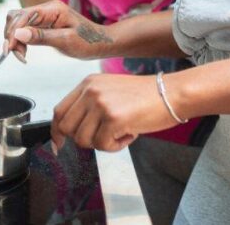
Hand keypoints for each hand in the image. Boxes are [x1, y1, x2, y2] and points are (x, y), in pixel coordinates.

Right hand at [3, 0, 113, 61]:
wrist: (101, 43)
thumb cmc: (88, 41)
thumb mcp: (65, 41)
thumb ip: (41, 37)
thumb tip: (18, 34)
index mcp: (53, 9)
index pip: (23, 16)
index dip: (13, 32)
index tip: (9, 50)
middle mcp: (47, 9)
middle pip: (16, 18)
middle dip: (12, 36)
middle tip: (17, 55)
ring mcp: (45, 15)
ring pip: (18, 23)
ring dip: (14, 39)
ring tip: (22, 56)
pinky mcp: (44, 23)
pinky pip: (25, 29)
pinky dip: (21, 40)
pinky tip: (24, 52)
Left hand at [51, 73, 177, 151]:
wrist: (172, 93)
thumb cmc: (147, 95)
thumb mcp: (111, 91)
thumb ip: (89, 105)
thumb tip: (70, 132)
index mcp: (89, 83)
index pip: (59, 111)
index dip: (57, 132)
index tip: (59, 144)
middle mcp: (91, 91)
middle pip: (67, 128)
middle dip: (84, 139)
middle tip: (104, 136)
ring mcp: (101, 104)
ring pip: (84, 140)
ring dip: (103, 143)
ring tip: (121, 131)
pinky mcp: (113, 118)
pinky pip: (102, 145)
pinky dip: (116, 146)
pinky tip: (130, 133)